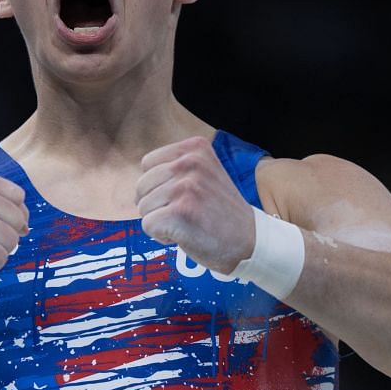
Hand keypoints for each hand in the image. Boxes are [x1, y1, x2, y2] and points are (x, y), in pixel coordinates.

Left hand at [136, 136, 255, 274]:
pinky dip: (162, 236)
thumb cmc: (221, 212)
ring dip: (161, 221)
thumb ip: (176, 168)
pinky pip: (147, 225)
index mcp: (195, 148)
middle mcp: (190, 162)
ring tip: (189, 222)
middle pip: (142, 186)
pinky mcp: (180, 212)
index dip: (159, 186)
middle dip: (157, 205)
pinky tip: (187, 234)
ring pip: (143, 207)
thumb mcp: (204, 174)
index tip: (186, 197)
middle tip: (188, 213)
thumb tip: (140, 183)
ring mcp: (186, 187)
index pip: (148, 163)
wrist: (250, 241)